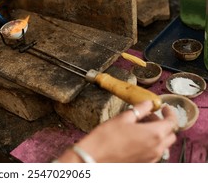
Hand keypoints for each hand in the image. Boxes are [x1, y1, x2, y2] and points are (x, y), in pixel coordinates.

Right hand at [57, 100, 177, 162]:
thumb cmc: (107, 137)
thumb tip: (149, 103)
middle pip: (170, 134)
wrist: (95, 157)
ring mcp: (151, 158)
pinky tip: (136, 137)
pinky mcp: (144, 163)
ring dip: (157, 134)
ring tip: (140, 126)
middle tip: (148, 115)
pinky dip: (151, 143)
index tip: (164, 107)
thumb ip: (140, 109)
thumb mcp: (123, 118)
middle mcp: (157, 148)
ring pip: (163, 144)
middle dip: (163, 123)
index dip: (170, 112)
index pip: (172, 122)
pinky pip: (154, 152)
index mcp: (154, 134)